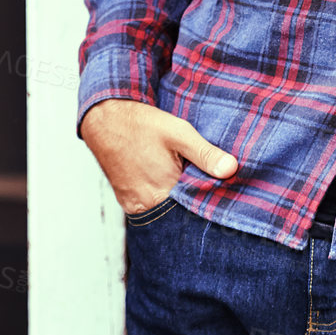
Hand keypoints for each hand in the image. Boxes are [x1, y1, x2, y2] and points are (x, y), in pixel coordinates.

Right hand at [79, 98, 238, 215]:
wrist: (104, 121)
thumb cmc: (141, 124)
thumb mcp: (178, 132)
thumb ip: (205, 153)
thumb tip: (231, 169)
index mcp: (163, 191)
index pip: (196, 208)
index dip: (210, 200)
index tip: (221, 191)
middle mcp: (147, 205)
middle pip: (181, 213)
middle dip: (195, 202)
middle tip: (204, 185)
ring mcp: (135, 206)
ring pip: (166, 211)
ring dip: (178, 201)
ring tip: (185, 183)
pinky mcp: (127, 202)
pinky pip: (151, 208)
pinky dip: (162, 200)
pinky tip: (167, 184)